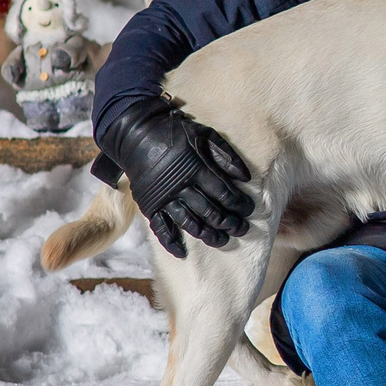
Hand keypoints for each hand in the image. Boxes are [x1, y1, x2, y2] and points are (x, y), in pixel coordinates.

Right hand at [96, 98, 254, 255]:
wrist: (136, 133)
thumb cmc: (174, 132)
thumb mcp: (204, 133)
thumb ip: (226, 154)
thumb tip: (245, 177)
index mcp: (196, 168)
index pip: (224, 193)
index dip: (239, 204)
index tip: (249, 210)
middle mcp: (180, 187)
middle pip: (210, 212)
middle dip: (229, 223)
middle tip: (241, 229)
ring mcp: (164, 198)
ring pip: (189, 223)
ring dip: (208, 235)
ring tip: (222, 241)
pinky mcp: (150, 205)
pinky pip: (161, 229)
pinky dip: (171, 242)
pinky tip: (182, 252)